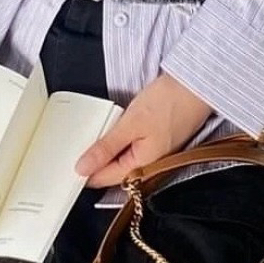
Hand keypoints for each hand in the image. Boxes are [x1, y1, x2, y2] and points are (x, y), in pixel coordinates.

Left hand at [75, 73, 213, 188]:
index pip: (105, 179)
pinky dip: (120, 140)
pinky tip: (113, 129)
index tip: (66, 164)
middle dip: (94, 162)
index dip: (85, 173)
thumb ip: (106, 147)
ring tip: (91, 136)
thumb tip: (83, 168)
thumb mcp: (131, 123)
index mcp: (143, 167)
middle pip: (114, 171)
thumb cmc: (169, 101)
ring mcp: (156, 152)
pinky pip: (132, 148)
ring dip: (107, 150)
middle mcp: (150, 165)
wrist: (197, 84)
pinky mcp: (158, 140)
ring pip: (123, 159)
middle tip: (74, 148)